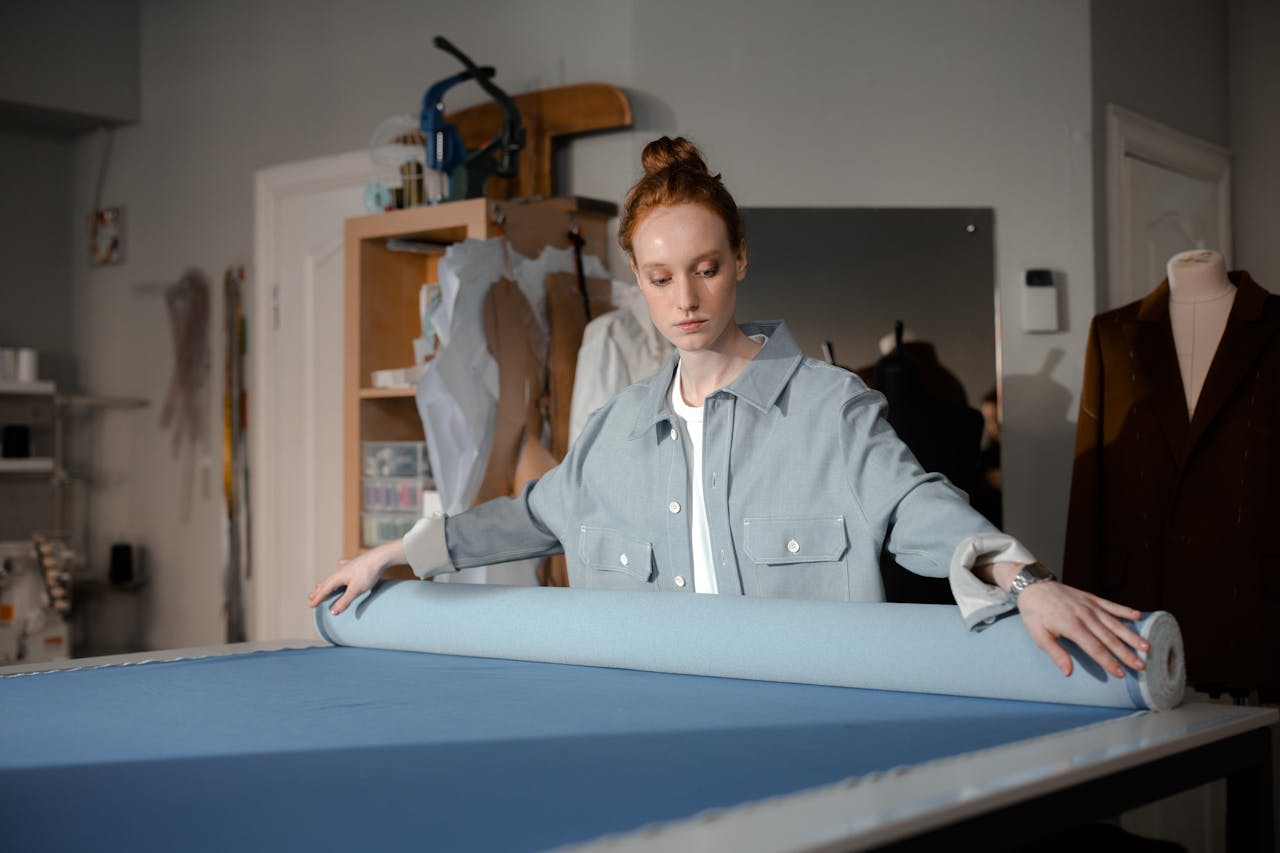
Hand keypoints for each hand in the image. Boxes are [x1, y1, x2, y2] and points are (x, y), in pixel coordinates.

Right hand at [307, 539, 405, 615]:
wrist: (380, 557)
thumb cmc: (368, 574)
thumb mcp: (356, 590)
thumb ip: (344, 601)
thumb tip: (332, 612)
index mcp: (338, 578)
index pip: (325, 590)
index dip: (318, 598)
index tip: (310, 606)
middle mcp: (340, 571)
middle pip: (327, 583)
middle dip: (319, 591)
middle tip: (310, 597)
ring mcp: (348, 566)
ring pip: (334, 576)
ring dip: (326, 582)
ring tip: (320, 584)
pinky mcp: (356, 563)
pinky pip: (344, 566)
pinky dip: (340, 565)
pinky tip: (339, 562)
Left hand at [1014, 580, 1149, 677]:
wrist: (1033, 586)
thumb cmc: (1034, 614)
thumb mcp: (1038, 635)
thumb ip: (1056, 653)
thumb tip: (1068, 672)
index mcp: (1071, 626)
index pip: (1094, 647)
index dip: (1108, 661)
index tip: (1120, 673)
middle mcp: (1084, 615)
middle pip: (1109, 637)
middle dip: (1126, 653)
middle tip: (1141, 666)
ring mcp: (1090, 605)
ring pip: (1114, 622)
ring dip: (1131, 635)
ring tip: (1146, 647)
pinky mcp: (1092, 598)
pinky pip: (1111, 605)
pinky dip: (1125, 610)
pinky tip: (1139, 615)